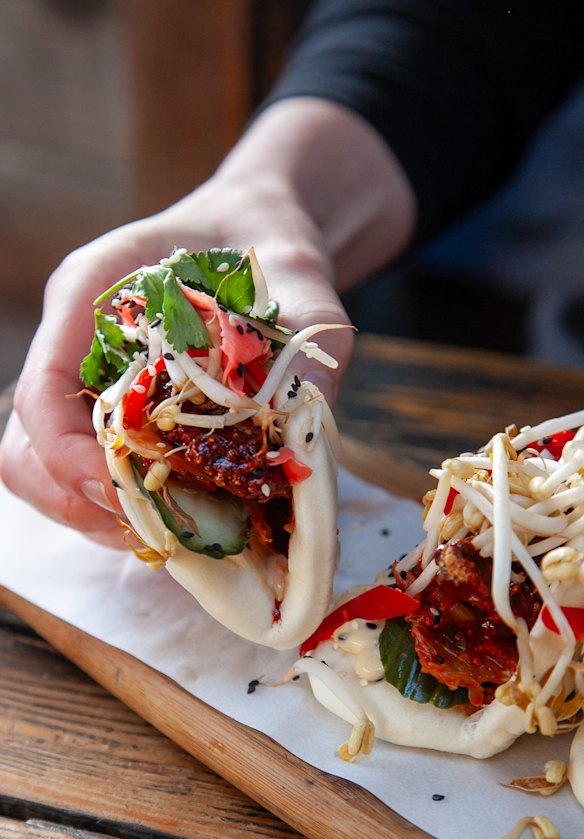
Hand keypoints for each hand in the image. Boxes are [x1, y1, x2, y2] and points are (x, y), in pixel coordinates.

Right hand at [0, 98, 414, 544]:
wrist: (260, 232)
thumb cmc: (271, 245)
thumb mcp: (303, 282)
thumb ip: (306, 348)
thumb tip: (304, 449)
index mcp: (93, 293)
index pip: (43, 390)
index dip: (71, 458)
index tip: (128, 493)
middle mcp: (74, 340)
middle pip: (25, 445)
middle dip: (76, 501)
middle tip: (149, 530)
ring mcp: (84, 377)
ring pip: (44, 466)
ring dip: (93, 512)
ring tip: (162, 531)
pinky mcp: (109, 406)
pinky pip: (84, 467)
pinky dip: (116, 501)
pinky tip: (173, 509)